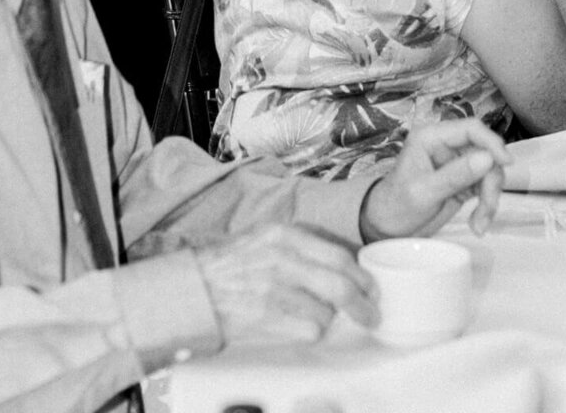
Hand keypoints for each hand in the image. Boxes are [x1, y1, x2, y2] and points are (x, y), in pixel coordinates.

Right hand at [197, 226, 375, 344]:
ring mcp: (274, 289)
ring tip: (316, 316)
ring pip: (326, 312)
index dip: (360, 274)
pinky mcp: (266, 316)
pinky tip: (299, 326)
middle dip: (362, 303)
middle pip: (340, 284)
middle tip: (370, 313)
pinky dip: (310, 332)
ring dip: (328, 319)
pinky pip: (308, 330)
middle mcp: (283, 259)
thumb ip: (300, 244)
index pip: (339, 254)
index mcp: (285, 235)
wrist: (195, 285)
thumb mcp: (265, 236)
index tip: (370, 285)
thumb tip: (341, 260)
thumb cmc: (230, 263)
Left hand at [359, 119, 508, 241]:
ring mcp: (457, 164)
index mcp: (432, 137)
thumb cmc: (397, 205)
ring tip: (480, 224)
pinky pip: (485, 188)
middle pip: (485, 152)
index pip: (470, 129)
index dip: (491, 142)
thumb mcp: (425, 192)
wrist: (388, 227)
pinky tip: (478, 224)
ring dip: (490, 198)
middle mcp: (447, 146)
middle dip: (491, 180)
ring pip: (489, 172)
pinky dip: (486, 206)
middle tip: (488, 207)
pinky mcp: (464, 182)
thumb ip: (455, 175)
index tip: (506, 163)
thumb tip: (488, 158)